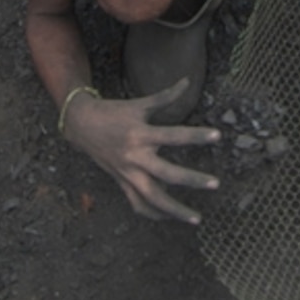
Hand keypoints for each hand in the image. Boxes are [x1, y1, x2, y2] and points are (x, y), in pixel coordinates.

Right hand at [62, 91, 221, 223]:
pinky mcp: (121, 183)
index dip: (196, 135)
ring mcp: (127, 173)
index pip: (174, 136)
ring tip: (196, 218)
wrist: (82, 125)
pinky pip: (138, 204)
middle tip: (215, 184)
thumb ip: (165, 96)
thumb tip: (187, 81)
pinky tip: (170, 217)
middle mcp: (135, 157)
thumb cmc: (113, 112)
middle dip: (191, 180)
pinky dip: (154, 213)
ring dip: (174, 210)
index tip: (218, 135)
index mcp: (140, 135)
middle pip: (166, 174)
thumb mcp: (138, 104)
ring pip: (152, 198)